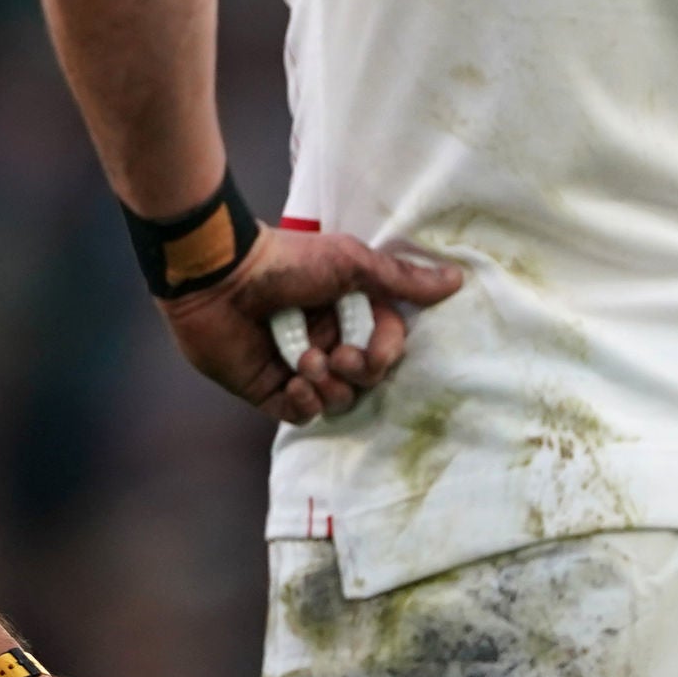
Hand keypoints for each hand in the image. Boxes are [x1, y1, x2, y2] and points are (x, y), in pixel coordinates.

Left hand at [160, 226, 462, 426]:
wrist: (220, 277)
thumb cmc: (286, 261)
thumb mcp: (351, 262)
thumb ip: (402, 279)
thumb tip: (457, 280)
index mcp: (348, 311)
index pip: (387, 346)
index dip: (387, 352)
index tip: (373, 345)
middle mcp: (327, 340)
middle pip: (367, 379)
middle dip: (359, 371)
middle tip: (337, 355)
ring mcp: (298, 368)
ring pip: (339, 400)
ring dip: (329, 385)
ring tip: (304, 362)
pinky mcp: (268, 390)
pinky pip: (303, 415)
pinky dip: (305, 403)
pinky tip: (293, 381)